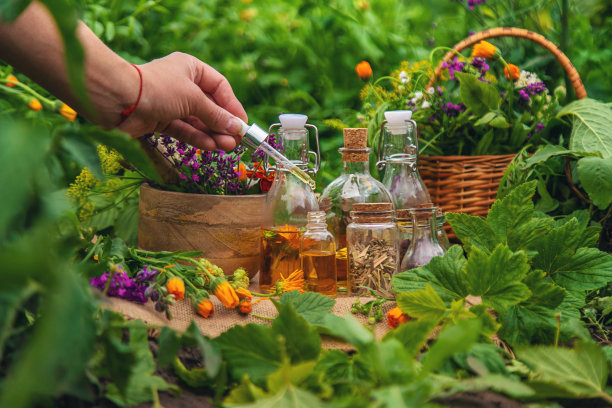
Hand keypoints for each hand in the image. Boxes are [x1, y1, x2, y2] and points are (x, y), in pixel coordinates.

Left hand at [118, 52, 246, 150]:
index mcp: (191, 68)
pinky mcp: (160, 120)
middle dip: (223, 124)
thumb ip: (216, 115)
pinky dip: (197, 138)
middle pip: (210, 106)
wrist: (117, 100)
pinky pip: (184, 129)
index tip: (243, 124)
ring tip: (227, 147)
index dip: (232, 106)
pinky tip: (211, 146)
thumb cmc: (158, 89)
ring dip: (213, 134)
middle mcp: (182, 84)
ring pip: (197, 121)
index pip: (220, 87)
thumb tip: (237, 128)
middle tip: (237, 141)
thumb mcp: (193, 99)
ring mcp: (171, 103)